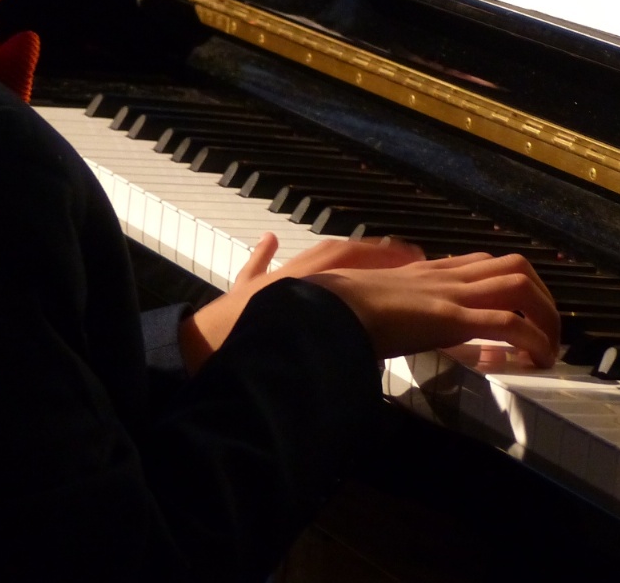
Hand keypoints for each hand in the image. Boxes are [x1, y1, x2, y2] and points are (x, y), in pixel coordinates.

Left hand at [178, 234, 423, 372]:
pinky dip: (263, 253)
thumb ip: (344, 372)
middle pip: (342, 255)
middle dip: (375, 253)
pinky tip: (269, 238)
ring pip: (309, 258)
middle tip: (405, 254)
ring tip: (363, 247)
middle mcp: (296, 279)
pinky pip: (256, 266)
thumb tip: (377, 381)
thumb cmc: (252, 358)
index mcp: (317, 294)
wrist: (199, 355)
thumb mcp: (310, 364)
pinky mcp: (241, 292)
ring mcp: (268, 282)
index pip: (363, 267)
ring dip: (336, 253)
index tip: (421, 263)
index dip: (393, 262)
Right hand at [307, 251, 558, 366]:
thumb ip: (381, 307)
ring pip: (519, 285)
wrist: (324, 309)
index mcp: (425, 274)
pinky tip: (536, 361)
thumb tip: (384, 322)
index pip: (481, 264)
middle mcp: (443, 276)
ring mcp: (449, 294)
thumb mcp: (364, 303)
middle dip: (542, 297)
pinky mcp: (450, 317)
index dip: (509, 285)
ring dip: (546, 317)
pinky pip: (507, 323)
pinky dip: (533, 340)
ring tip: (548, 351)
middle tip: (546, 333)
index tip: (519, 314)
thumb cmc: (335, 308)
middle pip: (513, 265)